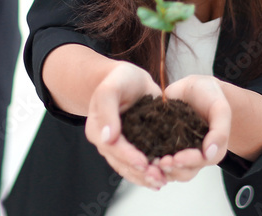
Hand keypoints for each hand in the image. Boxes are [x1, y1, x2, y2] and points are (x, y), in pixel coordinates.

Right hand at [85, 63, 166, 189]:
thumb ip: (107, 110)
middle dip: (140, 172)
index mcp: (97, 129)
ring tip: (162, 181)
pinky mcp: (136, 146)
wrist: (130, 79)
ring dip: (146, 177)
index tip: (143, 163)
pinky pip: (140, 163)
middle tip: (158, 178)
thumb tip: (107, 138)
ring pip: (131, 168)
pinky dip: (150, 172)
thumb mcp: (111, 88)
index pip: (112, 147)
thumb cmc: (119, 79)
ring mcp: (121, 146)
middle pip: (122, 163)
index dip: (128, 156)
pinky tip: (164, 178)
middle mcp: (107, 142)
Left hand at [155, 75, 230, 182]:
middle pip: (184, 172)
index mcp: (211, 149)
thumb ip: (220, 130)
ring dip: (160, 169)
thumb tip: (210, 153)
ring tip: (150, 162)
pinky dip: (150, 159)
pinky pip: (157, 156)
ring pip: (170, 169)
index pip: (201, 162)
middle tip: (161, 162)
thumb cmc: (210, 96)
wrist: (194, 87)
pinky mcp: (163, 142)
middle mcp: (194, 153)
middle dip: (173, 169)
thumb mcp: (220, 109)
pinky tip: (142, 154)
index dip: (189, 162)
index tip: (177, 158)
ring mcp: (178, 150)